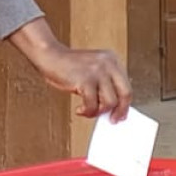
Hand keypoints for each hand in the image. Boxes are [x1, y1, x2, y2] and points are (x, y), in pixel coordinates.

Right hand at [7, 17, 132, 121]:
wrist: (49, 56)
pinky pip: (93, 105)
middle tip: (112, 119)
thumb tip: (114, 107)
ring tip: (88, 110)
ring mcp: (97, 71)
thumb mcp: (93, 69)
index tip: (121, 113)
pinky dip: (87, 112)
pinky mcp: (86, 80)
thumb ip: (105, 83)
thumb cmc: (68, 65)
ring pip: (110, 102)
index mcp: (112, 59)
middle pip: (125, 93)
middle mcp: (108, 63)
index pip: (126, 85)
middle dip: (119, 111)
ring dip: (98, 111)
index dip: (125, 103)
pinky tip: (80, 109)